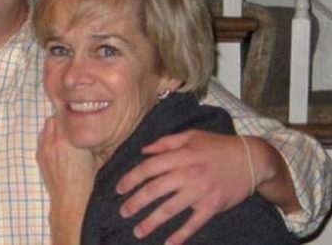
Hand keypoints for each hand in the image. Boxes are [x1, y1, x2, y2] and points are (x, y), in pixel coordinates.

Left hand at [37, 116, 96, 244]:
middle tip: (75, 125)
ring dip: (56, 126)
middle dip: (65, 119)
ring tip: (67, 134)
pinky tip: (59, 144)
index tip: (81, 115)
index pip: (66, 113)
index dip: (75, 113)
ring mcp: (44, 148)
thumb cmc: (88, 182)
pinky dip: (49, 136)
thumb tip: (100, 125)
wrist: (70, 202)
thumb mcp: (100, 158)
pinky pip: (42, 137)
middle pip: (55, 117)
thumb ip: (97, 139)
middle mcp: (53, 141)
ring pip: (47, 126)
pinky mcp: (39, 155)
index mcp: (69, 139)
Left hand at [115, 130, 257, 244]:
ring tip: (138, 231)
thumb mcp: (192, 136)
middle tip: (123, 212)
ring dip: (151, 222)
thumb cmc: (218, 146)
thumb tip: (144, 150)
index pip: (149, 168)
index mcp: (180, 155)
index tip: (119, 189)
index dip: (131, 179)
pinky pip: (193, 223)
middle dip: (136, 203)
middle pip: (155, 190)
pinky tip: (168, 244)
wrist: (251, 159)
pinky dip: (180, 235)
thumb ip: (166, 142)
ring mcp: (200, 191)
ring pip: (170, 209)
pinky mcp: (213, 206)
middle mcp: (188, 173)